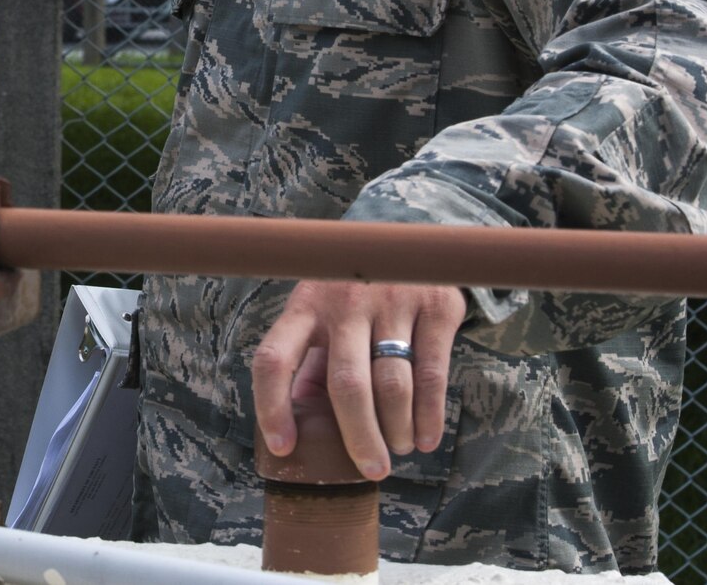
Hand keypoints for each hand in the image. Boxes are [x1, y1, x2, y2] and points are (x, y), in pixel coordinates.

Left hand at [252, 280, 463, 480]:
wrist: (408, 237)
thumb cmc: (352, 294)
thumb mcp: (320, 316)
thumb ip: (309, 366)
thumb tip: (296, 426)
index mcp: (304, 306)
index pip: (274, 359)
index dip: (272, 407)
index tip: (284, 447)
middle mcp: (344, 300)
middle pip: (346, 385)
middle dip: (359, 437)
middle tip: (372, 469)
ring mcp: (391, 299)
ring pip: (392, 384)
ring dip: (396, 429)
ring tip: (399, 448)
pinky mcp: (434, 304)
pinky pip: (431, 374)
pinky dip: (429, 415)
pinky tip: (426, 438)